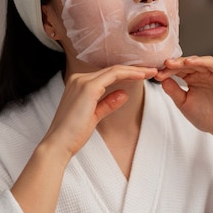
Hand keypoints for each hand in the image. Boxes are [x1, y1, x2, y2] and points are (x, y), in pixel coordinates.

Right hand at [42, 65, 157, 159]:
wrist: (59, 143)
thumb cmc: (73, 134)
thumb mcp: (94, 116)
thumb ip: (107, 103)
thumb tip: (123, 94)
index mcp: (79, 84)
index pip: (108, 74)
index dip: (127, 73)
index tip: (144, 75)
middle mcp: (79, 79)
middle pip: (112, 70)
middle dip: (134, 69)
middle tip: (152, 70)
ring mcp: (82, 81)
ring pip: (114, 70)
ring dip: (135, 70)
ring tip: (151, 72)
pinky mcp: (88, 87)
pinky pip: (113, 75)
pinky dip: (129, 74)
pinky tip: (141, 76)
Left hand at [156, 56, 212, 208]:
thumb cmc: (206, 118)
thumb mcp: (184, 104)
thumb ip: (174, 92)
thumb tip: (161, 79)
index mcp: (192, 80)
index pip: (177, 71)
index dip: (166, 71)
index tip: (155, 75)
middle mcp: (202, 74)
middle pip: (185, 64)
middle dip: (172, 65)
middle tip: (161, 67)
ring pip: (197, 61)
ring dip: (184, 61)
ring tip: (171, 63)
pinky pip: (211, 64)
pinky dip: (200, 61)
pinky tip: (189, 63)